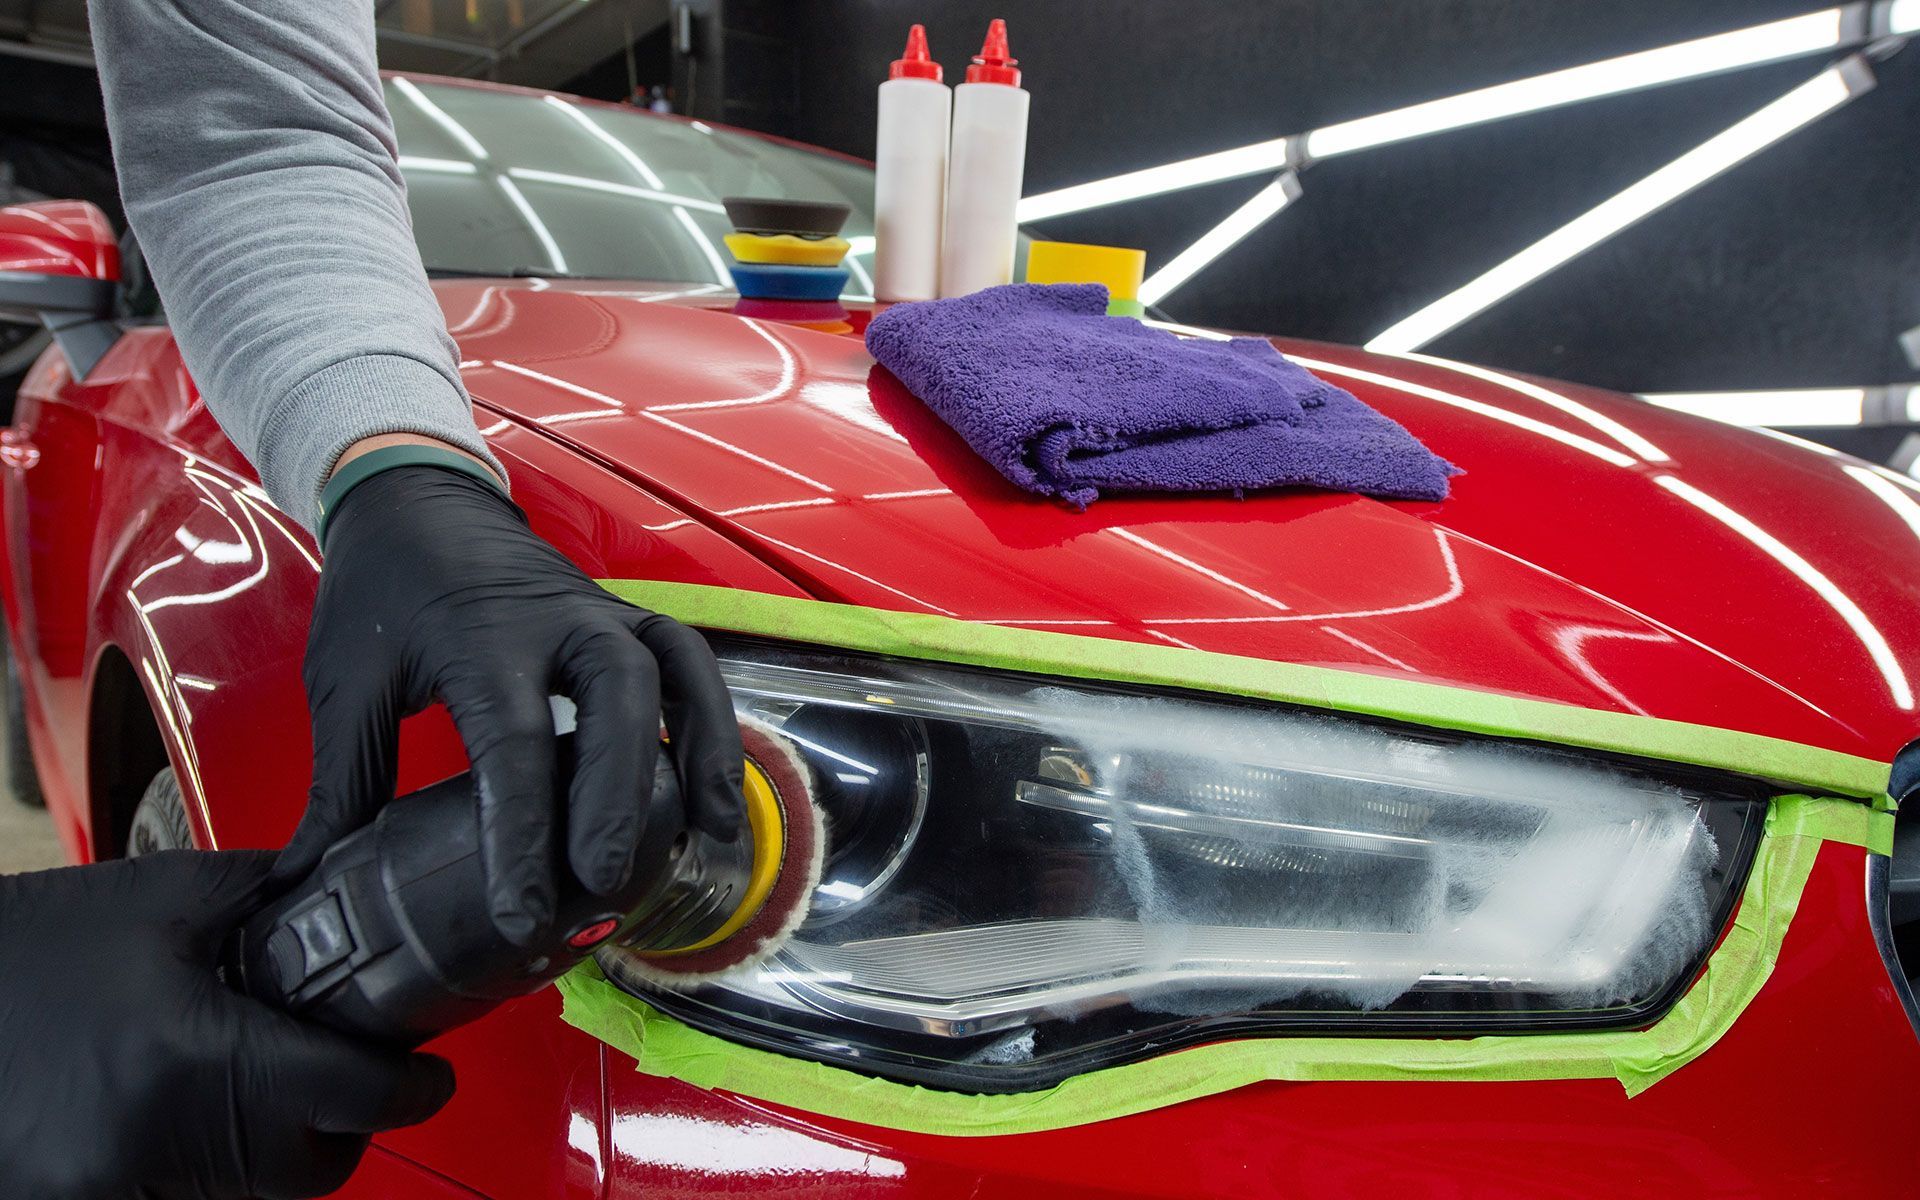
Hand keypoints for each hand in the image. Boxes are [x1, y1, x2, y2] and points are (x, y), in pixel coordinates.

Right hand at [0, 852, 452, 1198]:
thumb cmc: (25, 944)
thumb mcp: (166, 898)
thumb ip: (277, 896)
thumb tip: (355, 903)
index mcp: (192, 1058)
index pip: (358, 1099)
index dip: (410, 1085)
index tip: (427, 1073)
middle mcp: (154, 1145)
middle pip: (313, 1170)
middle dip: (341, 1124)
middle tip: (342, 1072)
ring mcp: (111, 1190)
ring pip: (250, 1195)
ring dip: (272, 1149)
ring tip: (250, 1080)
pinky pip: (184, 1198)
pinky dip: (206, 1166)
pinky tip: (189, 1110)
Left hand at [283, 461, 744, 945]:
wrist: (414, 498)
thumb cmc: (378, 592)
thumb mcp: (344, 685)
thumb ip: (341, 789)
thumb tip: (306, 882)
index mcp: (476, 637)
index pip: (510, 746)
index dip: (520, 837)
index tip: (521, 913)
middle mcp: (554, 620)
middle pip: (613, 700)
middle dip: (618, 795)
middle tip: (605, 881)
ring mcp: (601, 613)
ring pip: (670, 673)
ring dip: (696, 755)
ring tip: (703, 838)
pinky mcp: (629, 618)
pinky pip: (691, 666)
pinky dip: (714, 727)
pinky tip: (719, 798)